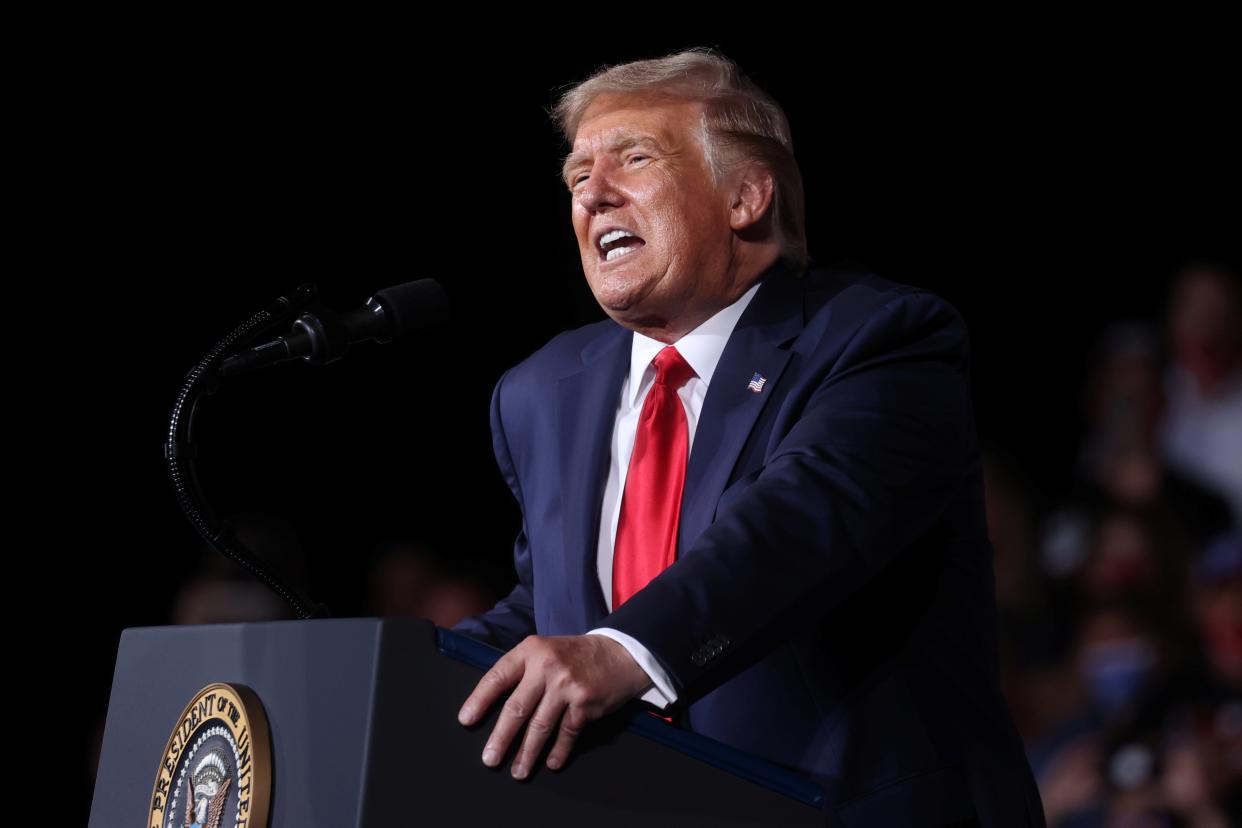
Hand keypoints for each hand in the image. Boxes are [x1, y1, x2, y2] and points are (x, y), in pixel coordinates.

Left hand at [457, 633, 653, 778]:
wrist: (618, 653)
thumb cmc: (574, 656)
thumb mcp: (545, 651)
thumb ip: (522, 671)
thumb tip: (493, 706)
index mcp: (530, 651)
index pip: (497, 677)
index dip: (479, 700)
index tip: (466, 720)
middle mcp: (546, 666)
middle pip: (517, 708)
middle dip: (501, 738)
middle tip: (490, 759)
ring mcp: (567, 684)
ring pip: (540, 726)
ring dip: (527, 753)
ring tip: (518, 770)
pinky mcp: (585, 702)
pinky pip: (566, 733)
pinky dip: (558, 751)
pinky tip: (551, 762)